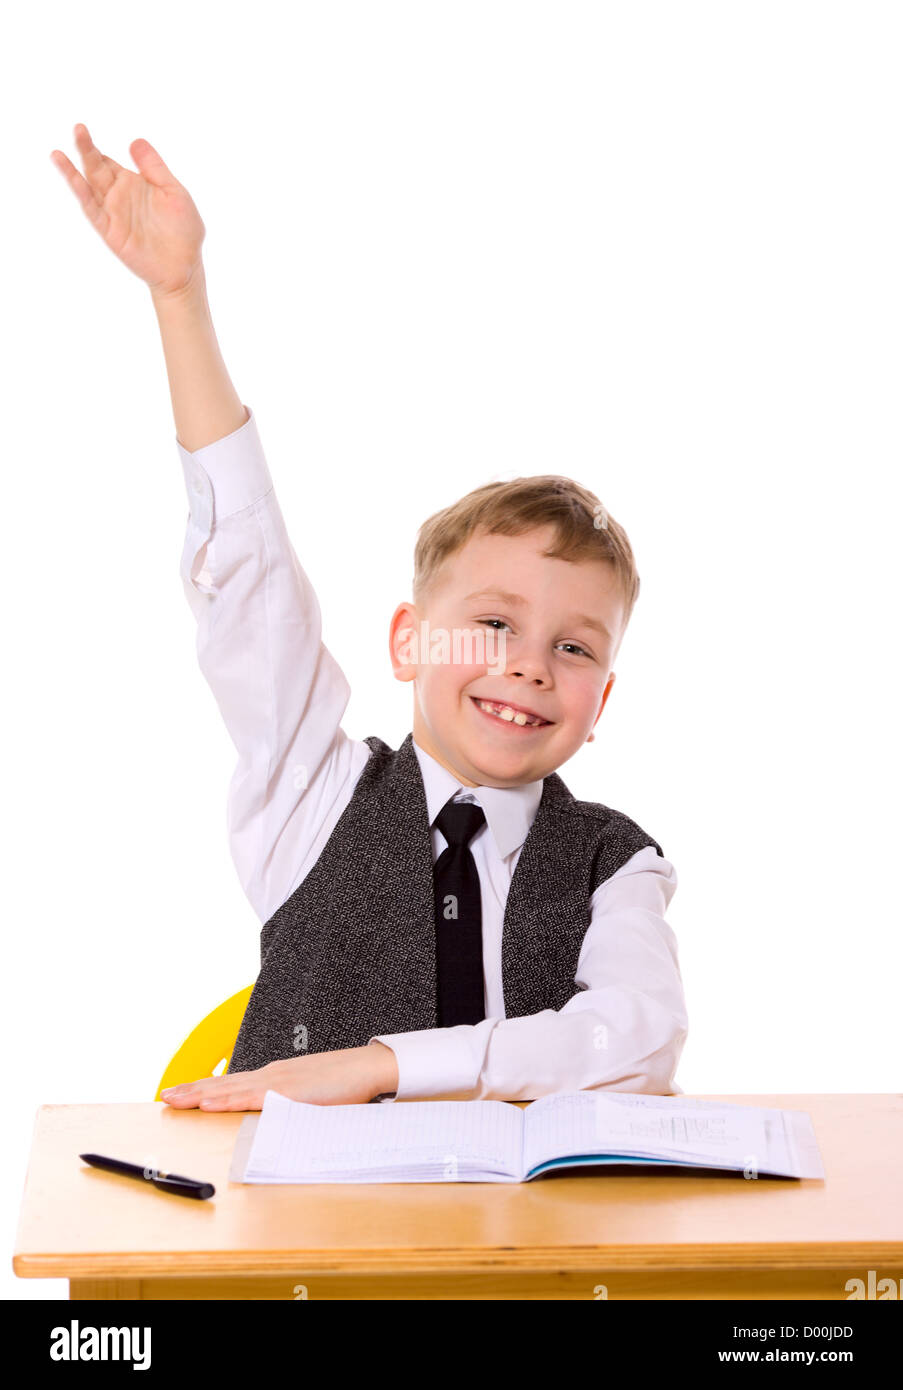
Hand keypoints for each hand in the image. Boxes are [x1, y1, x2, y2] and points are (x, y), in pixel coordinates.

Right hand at [50, 123, 205, 297]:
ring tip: (57, 154)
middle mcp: (120, 196)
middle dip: (86, 149)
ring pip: (89, 186)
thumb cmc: (184, 231)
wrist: (185, 266)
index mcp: (134, 184)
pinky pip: (93, 210)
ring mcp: (114, 212)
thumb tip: (135, 140)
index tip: (84, 129)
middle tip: (78, 128)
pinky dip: (82, 194)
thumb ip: (155, 168)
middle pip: (96, 168)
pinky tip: (73, 179)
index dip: (98, 148)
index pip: (109, 162)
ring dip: (73, 170)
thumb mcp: (174, 192)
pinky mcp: (111, 230)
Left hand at [160, 1043, 399, 1110]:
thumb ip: (289, 1104)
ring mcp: (276, 1082)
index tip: (182, 1092)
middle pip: (223, 1084)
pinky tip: (208, 1104)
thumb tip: (275, 1117)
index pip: (232, 1084)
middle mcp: (270, 1076)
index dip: (205, 1088)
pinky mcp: (286, 1092)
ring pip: (229, 1089)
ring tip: (174, 1099)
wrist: (367, 1067)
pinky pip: (249, 1098)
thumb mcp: (310, 1095)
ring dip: (199, 1095)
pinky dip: (226, 1101)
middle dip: (191, 1090)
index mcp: (274, 1077)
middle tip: (164, 1096)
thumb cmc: (345, 1082)